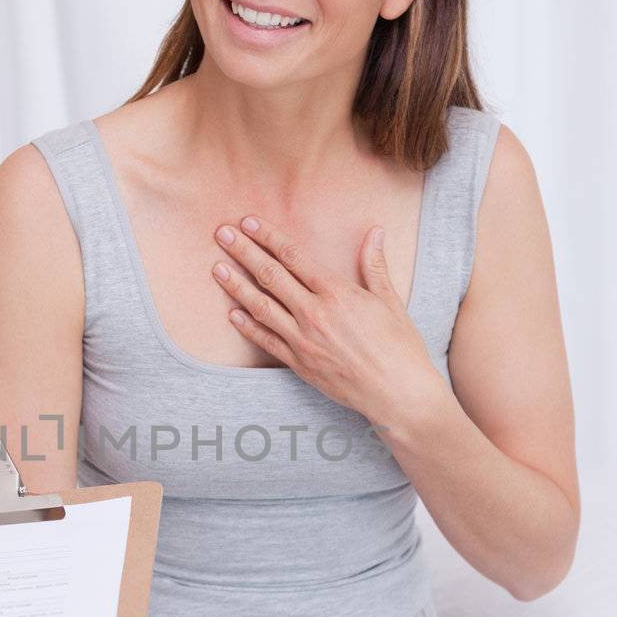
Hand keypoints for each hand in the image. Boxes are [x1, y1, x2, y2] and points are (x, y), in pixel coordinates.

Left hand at [211, 214, 441, 431]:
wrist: (397, 393)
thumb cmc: (399, 346)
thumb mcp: (389, 300)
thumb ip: (374, 265)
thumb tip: (374, 232)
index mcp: (337, 293)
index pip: (294, 256)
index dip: (268, 236)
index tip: (249, 222)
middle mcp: (315, 314)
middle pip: (270, 276)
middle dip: (243, 252)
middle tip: (222, 234)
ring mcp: (303, 340)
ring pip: (261, 307)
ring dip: (236, 286)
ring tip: (217, 269)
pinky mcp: (299, 364)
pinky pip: (266, 341)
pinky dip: (247, 326)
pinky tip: (232, 313)